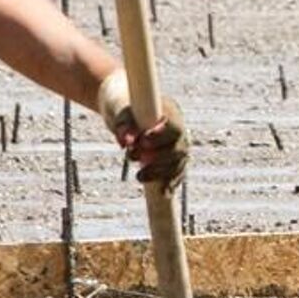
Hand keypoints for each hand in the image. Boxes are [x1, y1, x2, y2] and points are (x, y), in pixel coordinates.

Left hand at [97, 69, 188, 189]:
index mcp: (170, 112)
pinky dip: (170, 182)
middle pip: (178, 150)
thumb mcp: (120, 110)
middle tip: (133, 158)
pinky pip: (176, 172)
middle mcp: (178, 130)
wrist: (124, 108)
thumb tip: (126, 141)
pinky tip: (164, 192)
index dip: (162, 138)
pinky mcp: (172, 157)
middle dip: (158, 160)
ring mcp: (177, 144)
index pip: (173, 128)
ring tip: (139, 177)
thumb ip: (123, 123)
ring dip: (161, 174)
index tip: (144, 142)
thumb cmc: (122, 104)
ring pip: (178, 164)